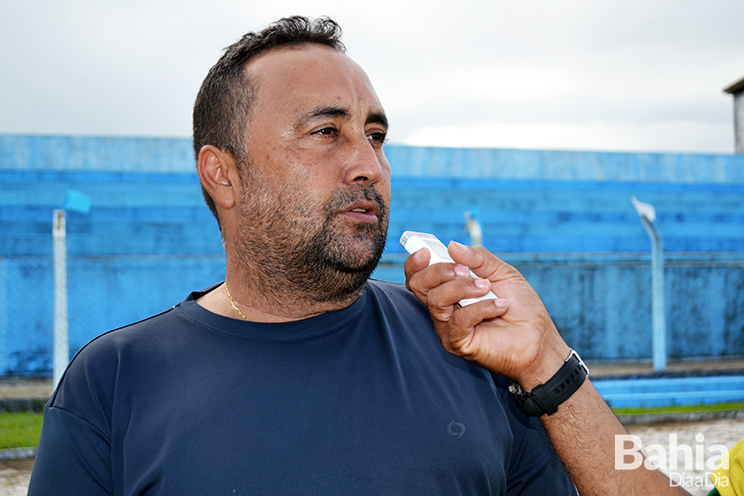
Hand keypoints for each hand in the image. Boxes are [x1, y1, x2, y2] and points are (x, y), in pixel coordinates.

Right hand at [404, 241, 569, 389]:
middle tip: (463, 269)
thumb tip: (452, 246)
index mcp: (448, 288)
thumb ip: (478, 259)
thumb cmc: (521, 307)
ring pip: (437, 300)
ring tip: (487, 287)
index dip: (415, 262)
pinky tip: (499, 306)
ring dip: (463, 287)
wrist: (539, 338)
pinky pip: (458, 321)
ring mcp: (447, 326)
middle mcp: (443, 307)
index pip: (418, 276)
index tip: (426, 250)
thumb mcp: (503, 273)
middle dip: (438, 271)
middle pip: (419, 285)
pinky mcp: (457, 343)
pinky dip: (480, 308)